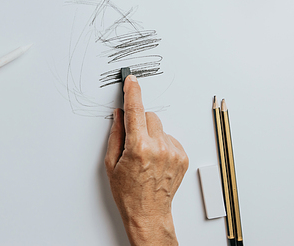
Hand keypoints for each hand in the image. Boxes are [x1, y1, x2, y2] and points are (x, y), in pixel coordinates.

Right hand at [104, 75, 187, 245]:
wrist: (148, 213)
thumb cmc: (128, 192)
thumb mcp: (111, 163)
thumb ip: (116, 134)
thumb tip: (119, 114)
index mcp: (138, 148)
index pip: (135, 111)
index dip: (132, 92)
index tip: (131, 80)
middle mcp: (159, 148)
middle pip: (150, 116)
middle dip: (140, 121)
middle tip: (133, 140)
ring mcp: (173, 152)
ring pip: (160, 127)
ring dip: (151, 134)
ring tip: (145, 155)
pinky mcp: (182, 157)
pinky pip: (170, 138)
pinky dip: (162, 143)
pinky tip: (155, 159)